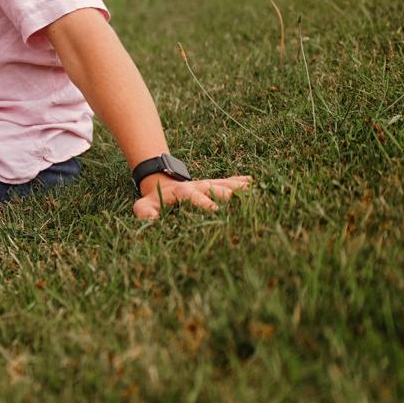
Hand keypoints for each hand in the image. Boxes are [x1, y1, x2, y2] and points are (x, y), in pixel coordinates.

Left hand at [133, 174, 251, 220]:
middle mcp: (200, 186)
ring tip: (259, 194)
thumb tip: (151, 220)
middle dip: (229, 198)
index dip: (205, 204)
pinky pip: (232, 182)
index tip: (216, 211)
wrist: (162, 182)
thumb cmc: (154, 200)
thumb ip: (145, 212)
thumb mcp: (144, 206)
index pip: (196, 197)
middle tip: (245, 207)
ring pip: (228, 185)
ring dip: (242, 190)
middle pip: (218, 190)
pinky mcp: (217, 184)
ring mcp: (210, 184)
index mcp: (183, 191)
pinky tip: (258, 184)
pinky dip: (244, 183)